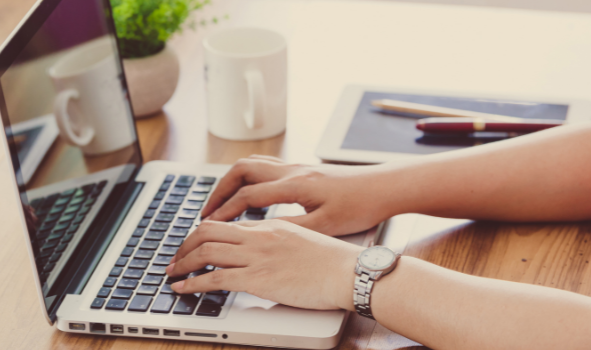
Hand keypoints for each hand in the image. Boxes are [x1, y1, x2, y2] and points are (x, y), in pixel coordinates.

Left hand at [166, 219, 361, 309]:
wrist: (349, 272)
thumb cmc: (333, 262)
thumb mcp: (302, 240)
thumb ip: (277, 242)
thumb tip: (262, 254)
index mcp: (269, 226)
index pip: (225, 223)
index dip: (202, 234)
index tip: (192, 245)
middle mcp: (259, 237)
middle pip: (207, 231)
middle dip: (184, 245)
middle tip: (174, 258)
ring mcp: (257, 257)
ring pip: (206, 251)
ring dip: (182, 263)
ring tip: (172, 273)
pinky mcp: (259, 279)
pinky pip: (216, 279)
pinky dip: (193, 283)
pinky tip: (183, 288)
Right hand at [201, 155, 397, 235]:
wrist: (384, 187)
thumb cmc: (360, 206)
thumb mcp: (325, 225)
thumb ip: (290, 229)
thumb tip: (259, 234)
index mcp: (295, 185)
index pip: (248, 195)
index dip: (225, 211)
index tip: (208, 226)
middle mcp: (291, 171)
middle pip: (241, 171)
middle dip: (219, 190)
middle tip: (206, 211)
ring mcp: (297, 167)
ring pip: (252, 164)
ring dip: (232, 181)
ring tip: (221, 202)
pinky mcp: (303, 170)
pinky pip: (265, 167)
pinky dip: (249, 178)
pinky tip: (250, 194)